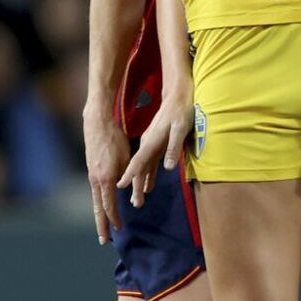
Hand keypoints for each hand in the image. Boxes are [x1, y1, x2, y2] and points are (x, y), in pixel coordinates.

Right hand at [83, 106, 130, 243]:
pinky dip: (99, 204)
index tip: (120, 228)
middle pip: (98, 209)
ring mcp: (92, 177)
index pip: (109, 205)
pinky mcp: (91, 172)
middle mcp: (96, 181)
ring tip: (102, 228)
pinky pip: (95, 193)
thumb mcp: (126, 158)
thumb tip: (128, 191)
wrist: (97, 125)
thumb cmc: (115, 140)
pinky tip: (102, 208)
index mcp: (106, 179)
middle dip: (101, 225)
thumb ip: (127, 176)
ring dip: (99, 216)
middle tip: (103, 240)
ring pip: (95, 201)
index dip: (114, 218)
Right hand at [118, 92, 194, 208]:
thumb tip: (168, 168)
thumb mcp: (180, 128)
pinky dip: (147, 175)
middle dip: (135, 186)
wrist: (176, 96)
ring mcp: (150, 145)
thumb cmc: (179, 112)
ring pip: (143, 168)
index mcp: (150, 142)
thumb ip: (174, 148)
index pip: (138, 161)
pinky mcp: (156, 145)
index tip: (120, 186)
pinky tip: (147, 186)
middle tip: (135, 204)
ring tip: (138, 201)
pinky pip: (149, 164)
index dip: (130, 174)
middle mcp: (147, 145)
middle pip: (139, 168)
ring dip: (140, 184)